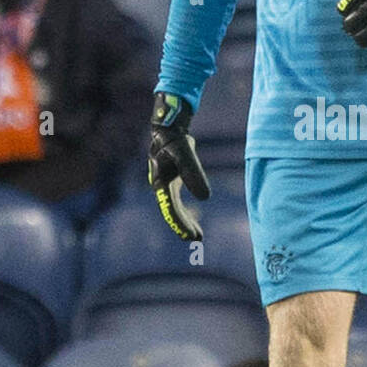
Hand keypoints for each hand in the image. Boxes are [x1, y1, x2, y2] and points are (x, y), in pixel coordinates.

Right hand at [148, 93, 210, 239]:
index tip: (191, 236)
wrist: (167, 128)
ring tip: (197, 234)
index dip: (180, 223)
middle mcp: (161, 186)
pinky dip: (187, 210)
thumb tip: (206, 198)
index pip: (170, 208)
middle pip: (172, 211)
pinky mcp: (173, 180)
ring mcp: (166, 184)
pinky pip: (179, 201)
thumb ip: (194, 173)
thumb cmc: (174, 139)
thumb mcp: (185, 153)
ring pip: (175, 208)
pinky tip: (194, 217)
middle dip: (183, 226)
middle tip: (196, 239)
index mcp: (161, 183)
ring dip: (185, 220)